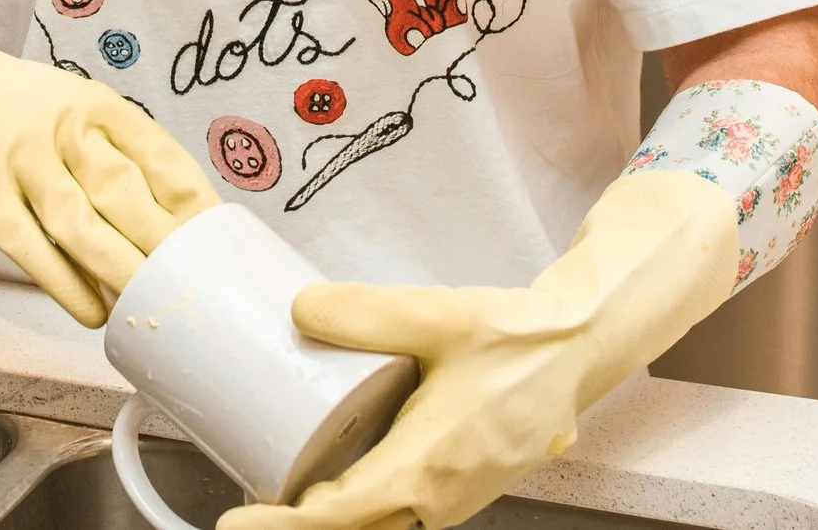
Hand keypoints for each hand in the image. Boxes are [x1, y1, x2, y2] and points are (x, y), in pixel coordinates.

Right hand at [0, 0, 220, 324]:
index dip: (188, 196)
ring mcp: (18, 159)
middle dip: (161, 243)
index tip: (214, 233)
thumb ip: (106, 149)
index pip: (154, 149)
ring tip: (148, 307)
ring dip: (119, 269)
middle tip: (191, 284)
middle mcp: (59, 125)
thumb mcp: (64, 102)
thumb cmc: (5, 101)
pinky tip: (92, 310)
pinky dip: (65, 283)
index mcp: (90, 101)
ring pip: (80, 223)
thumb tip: (166, 213)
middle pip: (122, 192)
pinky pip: (30, 246)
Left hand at [219, 172, 738, 529]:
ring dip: (338, 521)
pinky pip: (407, 516)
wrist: (578, 350)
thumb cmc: (517, 339)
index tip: (239, 522)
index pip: (339, 516)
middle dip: (300, 526)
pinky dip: (368, 512)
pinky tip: (342, 484)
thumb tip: (302, 310)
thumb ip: (366, 311)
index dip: (282, 525)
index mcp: (426, 465)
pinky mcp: (465, 489)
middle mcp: (440, 497)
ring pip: (384, 527)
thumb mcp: (436, 314)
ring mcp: (457, 500)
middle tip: (252, 509)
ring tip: (286, 497)